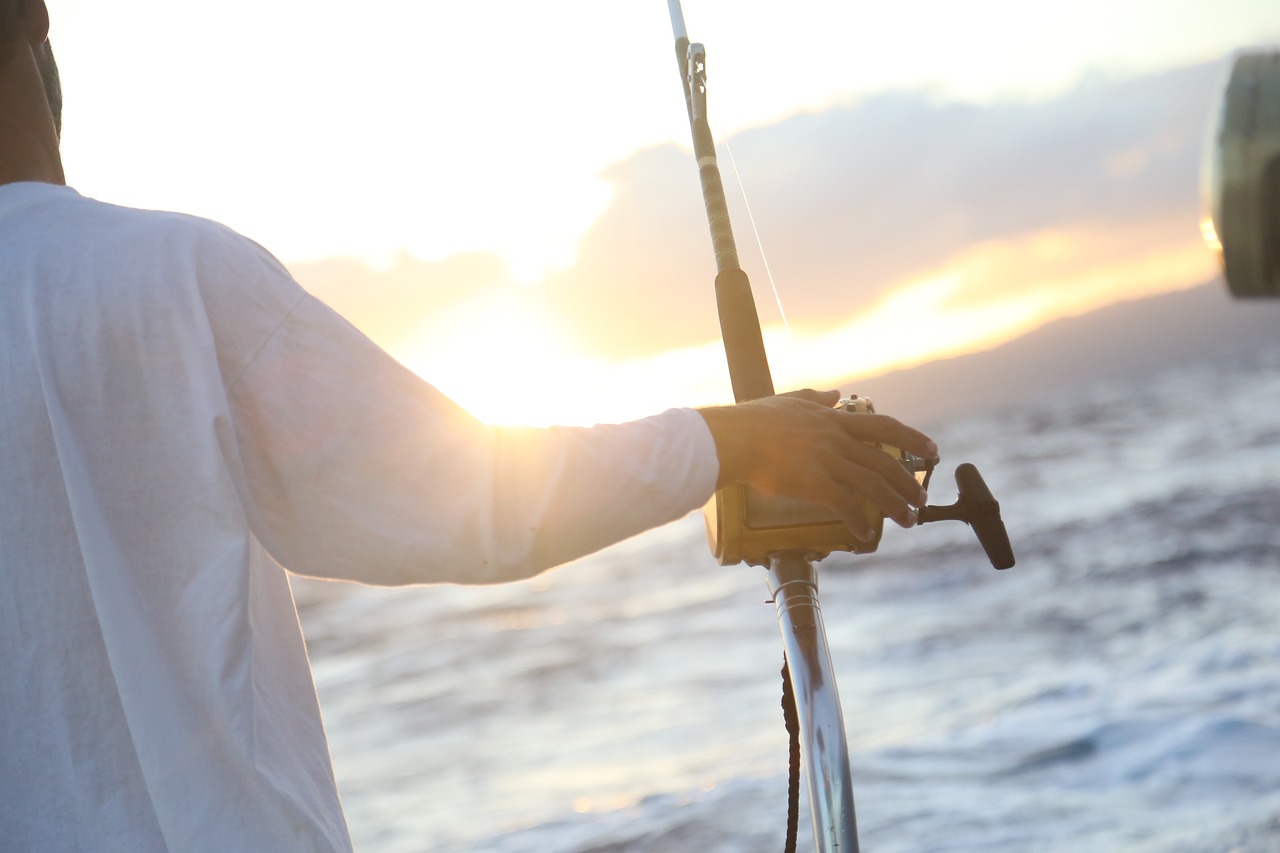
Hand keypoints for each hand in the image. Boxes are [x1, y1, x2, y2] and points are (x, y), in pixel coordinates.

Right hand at [697, 389, 936, 541]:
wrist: (735, 438)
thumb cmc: (754, 420)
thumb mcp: (790, 400)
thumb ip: (815, 397)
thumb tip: (835, 393)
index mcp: (833, 421)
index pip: (884, 427)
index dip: (912, 438)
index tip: (932, 449)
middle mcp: (837, 440)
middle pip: (885, 462)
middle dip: (908, 482)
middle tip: (922, 498)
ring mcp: (828, 462)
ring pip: (873, 485)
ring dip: (896, 505)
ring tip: (909, 520)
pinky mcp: (815, 484)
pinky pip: (846, 505)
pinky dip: (859, 521)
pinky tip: (865, 534)